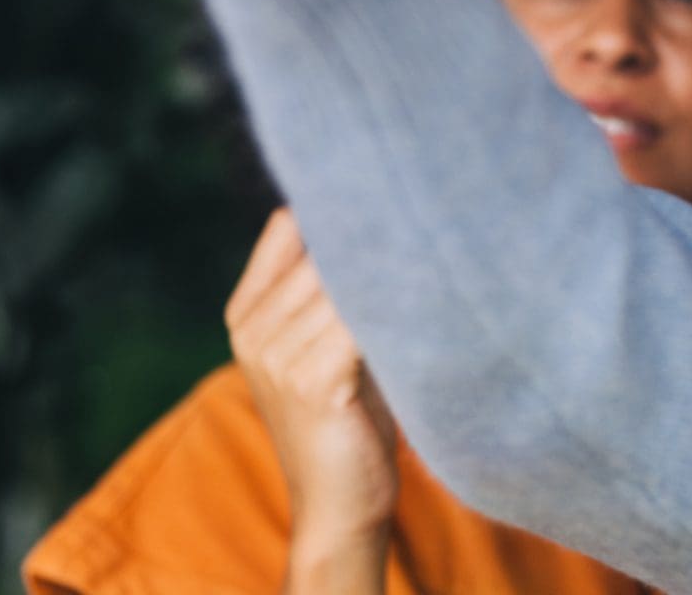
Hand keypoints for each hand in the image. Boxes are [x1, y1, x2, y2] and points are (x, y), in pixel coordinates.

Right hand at [227, 210, 402, 565]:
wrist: (339, 504)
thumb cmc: (349, 416)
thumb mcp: (327, 343)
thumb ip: (332, 288)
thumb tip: (385, 213)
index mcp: (246, 313)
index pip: (287, 227)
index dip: (340, 205)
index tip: (395, 188)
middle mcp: (253, 330)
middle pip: (323, 248)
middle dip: (381, 234)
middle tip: (437, 214)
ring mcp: (277, 356)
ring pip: (347, 281)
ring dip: (398, 269)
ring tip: (444, 254)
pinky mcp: (312, 383)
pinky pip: (362, 321)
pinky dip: (402, 307)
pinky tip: (433, 303)